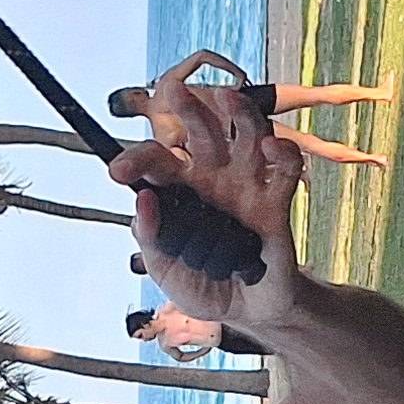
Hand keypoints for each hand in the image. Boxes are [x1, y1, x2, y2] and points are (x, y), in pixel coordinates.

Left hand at [107, 76, 304, 318]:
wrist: (250, 311)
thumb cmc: (204, 285)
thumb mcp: (165, 270)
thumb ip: (151, 239)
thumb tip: (143, 200)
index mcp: (181, 190)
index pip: (157, 162)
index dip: (137, 161)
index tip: (118, 173)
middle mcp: (214, 178)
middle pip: (203, 131)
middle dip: (190, 108)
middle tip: (176, 91)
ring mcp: (246, 185)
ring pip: (248, 134)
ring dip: (241, 112)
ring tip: (230, 98)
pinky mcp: (276, 202)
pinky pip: (285, 166)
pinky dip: (283, 151)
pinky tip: (271, 146)